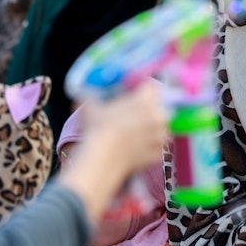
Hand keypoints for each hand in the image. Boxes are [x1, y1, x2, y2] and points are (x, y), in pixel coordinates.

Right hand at [59, 82, 170, 224]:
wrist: (103, 157)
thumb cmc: (98, 127)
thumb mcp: (90, 106)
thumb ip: (90, 96)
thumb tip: (84, 92)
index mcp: (146, 99)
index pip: (152, 87)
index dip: (143, 91)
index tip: (135, 95)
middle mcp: (158, 116)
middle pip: (159, 109)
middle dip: (149, 112)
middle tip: (134, 117)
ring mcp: (160, 136)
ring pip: (160, 130)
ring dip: (151, 131)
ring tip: (134, 136)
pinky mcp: (159, 154)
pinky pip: (156, 149)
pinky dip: (149, 149)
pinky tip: (136, 151)